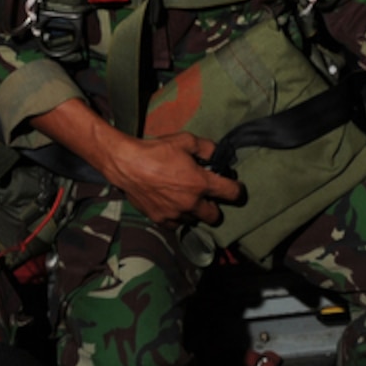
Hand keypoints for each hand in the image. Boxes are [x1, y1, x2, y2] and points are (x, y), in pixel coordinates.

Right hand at [33, 98, 244, 227]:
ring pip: (194, 220)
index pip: (232, 193)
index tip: (235, 188)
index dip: (237, 190)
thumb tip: (218, 154)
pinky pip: (176, 224)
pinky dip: (178, 217)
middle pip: (215, 216)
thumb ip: (207, 148)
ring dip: (195, 212)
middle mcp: (191, 202)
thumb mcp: (186, 140)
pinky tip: (173, 205)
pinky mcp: (160, 219)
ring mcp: (175, 214)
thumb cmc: (157, 150)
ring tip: (187, 198)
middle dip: (215, 206)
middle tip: (208, 195)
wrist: (127, 164)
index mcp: (201, 183)